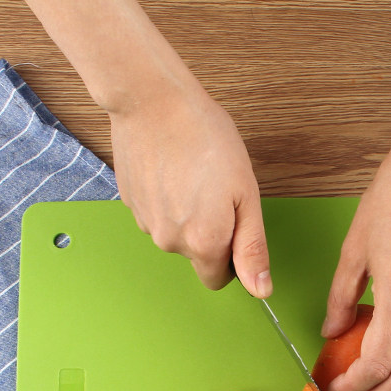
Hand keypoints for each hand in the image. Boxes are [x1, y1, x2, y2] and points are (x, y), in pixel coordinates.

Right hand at [109, 82, 271, 297]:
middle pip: (196, 256)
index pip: (218, 279)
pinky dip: (167, 199)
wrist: (153, 100)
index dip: (231, 257)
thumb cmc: (205, 138)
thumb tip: (260, 290)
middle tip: (215, 191)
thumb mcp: (246, 194)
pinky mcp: (130, 203)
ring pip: (175, 235)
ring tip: (193, 175)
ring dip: (187, 215)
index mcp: (203, 243)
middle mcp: (170, 242)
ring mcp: (145, 223)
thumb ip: (252, 248)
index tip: (234, 225)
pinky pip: (156, 214)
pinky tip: (173, 170)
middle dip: (210, 234)